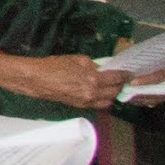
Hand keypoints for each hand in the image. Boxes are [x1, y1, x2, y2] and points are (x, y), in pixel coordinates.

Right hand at [0, 51, 129, 112]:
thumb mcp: (77, 59)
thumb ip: (94, 65)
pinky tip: (99, 93)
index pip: (117, 78)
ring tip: (110, 88)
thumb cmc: (53, 65)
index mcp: (93, 78)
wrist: (34, 79)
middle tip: (122, 80)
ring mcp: (86, 101)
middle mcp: (92, 93)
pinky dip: (102, 100)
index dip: (126, 75)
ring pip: (108, 102)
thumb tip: (103, 69)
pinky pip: (97, 105)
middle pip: (115, 92)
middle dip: (120, 85)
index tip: (130, 73)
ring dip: (112, 95)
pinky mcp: (79, 106)